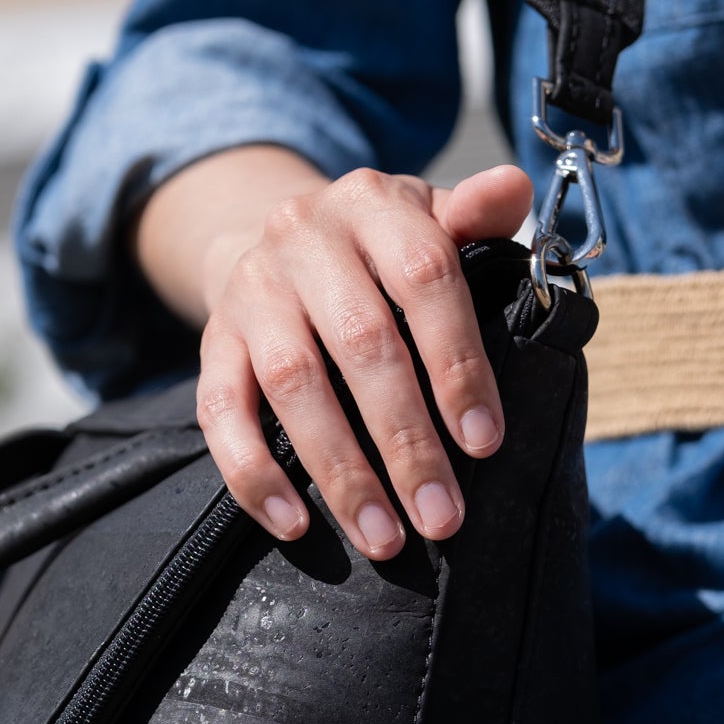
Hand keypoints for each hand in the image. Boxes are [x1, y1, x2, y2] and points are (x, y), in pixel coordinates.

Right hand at [192, 161, 532, 559]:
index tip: (484, 442)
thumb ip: (478, 215)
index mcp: (374, 204)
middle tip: (441, 517)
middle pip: (361, 345)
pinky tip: (294, 524)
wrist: (276, 236)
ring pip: (294, 386)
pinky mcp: (210, 341)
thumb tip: (512, 186)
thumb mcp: (430, 218)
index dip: (457, 362)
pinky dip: (253, 474)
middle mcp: (303, 238)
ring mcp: (252, 291)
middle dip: (405, 441)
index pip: (424, 277)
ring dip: (340, 472)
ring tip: (381, 537)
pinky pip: (220, 413)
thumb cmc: (381, 248)